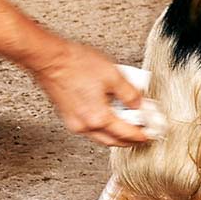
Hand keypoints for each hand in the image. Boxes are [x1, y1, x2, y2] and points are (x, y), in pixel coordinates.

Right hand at [31, 41, 148, 146]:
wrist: (49, 58)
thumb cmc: (75, 64)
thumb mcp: (113, 75)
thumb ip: (130, 93)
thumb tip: (140, 105)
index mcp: (98, 117)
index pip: (126, 134)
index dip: (142, 135)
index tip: (151, 135)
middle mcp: (84, 125)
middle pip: (113, 141)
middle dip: (129, 141)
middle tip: (142, 135)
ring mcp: (74, 122)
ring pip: (100, 137)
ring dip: (115, 135)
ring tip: (128, 126)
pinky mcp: (67, 116)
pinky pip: (90, 129)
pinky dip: (103, 127)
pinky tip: (109, 117)